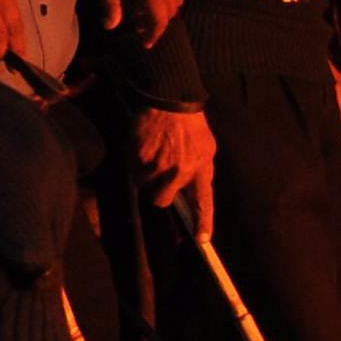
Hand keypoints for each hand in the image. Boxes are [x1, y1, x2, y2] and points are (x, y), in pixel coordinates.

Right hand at [136, 103, 217, 235]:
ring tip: (155, 155)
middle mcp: (178, 171)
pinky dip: (136, 165)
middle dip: (159, 192)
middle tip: (162, 175)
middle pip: (161, 200)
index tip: (202, 240)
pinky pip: (133, 172)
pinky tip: (146, 149)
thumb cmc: (191, 125)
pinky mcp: (137, 159)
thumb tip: (192, 191)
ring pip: (145, 187)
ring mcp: (155, 166)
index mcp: (200, 169)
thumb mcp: (206, 147)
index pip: (203, 202)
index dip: (203, 222)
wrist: (169, 101)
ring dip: (147, 177)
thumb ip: (200, 170)